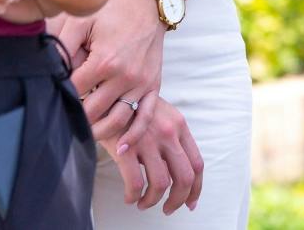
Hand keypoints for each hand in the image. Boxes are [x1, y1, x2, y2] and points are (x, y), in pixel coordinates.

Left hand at [65, 0, 169, 143]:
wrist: (149, 3)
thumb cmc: (112, 10)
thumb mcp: (81, 21)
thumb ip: (61, 47)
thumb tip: (46, 71)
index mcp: (104, 61)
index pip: (74, 92)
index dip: (60, 95)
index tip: (51, 97)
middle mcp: (124, 76)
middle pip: (92, 112)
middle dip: (75, 117)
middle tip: (62, 119)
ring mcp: (141, 83)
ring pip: (117, 121)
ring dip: (98, 132)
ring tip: (83, 133)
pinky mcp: (153, 85)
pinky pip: (145, 117)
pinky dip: (134, 135)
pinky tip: (122, 147)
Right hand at [106, 93, 203, 214]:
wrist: (106, 94)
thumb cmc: (132, 108)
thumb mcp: (160, 115)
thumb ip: (171, 138)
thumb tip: (175, 170)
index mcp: (179, 126)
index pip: (197, 163)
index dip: (196, 188)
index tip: (190, 202)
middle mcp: (169, 133)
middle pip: (185, 177)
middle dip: (179, 200)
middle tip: (168, 209)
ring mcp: (148, 140)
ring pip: (161, 184)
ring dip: (153, 201)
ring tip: (143, 203)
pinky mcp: (126, 148)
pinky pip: (135, 183)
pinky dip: (134, 196)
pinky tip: (129, 197)